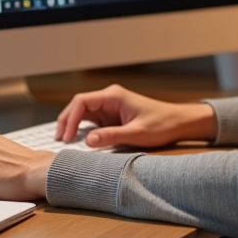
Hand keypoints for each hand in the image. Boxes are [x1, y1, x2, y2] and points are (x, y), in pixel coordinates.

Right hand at [56, 84, 217, 148]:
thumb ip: (112, 136)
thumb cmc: (162, 124)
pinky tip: (77, 140)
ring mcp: (110, 106)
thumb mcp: (136, 134)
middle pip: (79, 105)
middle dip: (67, 121)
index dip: (70, 118)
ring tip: (63, 140)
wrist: (178, 122)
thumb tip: (88, 141)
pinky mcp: (113, 116)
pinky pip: (92, 120)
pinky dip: (82, 129)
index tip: (66, 136)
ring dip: (72, 125)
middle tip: (59, 139)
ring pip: (83, 113)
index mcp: (113, 96)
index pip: (82, 101)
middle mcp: (109, 98)